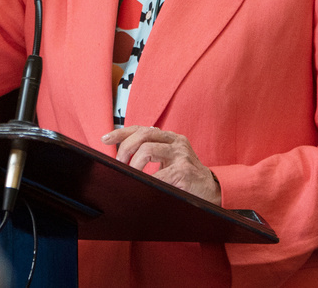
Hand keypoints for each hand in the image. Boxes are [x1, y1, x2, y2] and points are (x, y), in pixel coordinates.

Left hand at [102, 125, 220, 204]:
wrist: (212, 190)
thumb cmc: (186, 175)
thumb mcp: (169, 158)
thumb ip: (152, 150)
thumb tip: (123, 150)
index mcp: (170, 137)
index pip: (141, 128)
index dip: (121, 132)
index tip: (105, 139)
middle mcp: (176, 142)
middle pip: (143, 134)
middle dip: (125, 148)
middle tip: (118, 162)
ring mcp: (181, 155)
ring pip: (147, 149)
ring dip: (133, 163)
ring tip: (131, 174)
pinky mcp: (184, 171)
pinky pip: (159, 174)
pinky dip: (148, 180)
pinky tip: (146, 185)